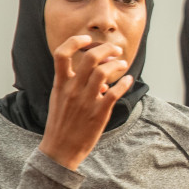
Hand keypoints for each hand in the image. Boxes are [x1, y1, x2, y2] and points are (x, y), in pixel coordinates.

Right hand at [38, 34, 132, 169]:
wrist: (60, 150)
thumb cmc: (62, 124)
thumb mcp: (61, 101)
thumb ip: (75, 86)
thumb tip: (102, 81)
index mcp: (60, 84)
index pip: (61, 54)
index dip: (75, 41)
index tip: (88, 39)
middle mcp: (72, 89)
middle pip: (90, 58)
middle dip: (106, 48)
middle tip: (116, 50)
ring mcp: (85, 101)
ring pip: (103, 72)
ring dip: (117, 64)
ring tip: (123, 64)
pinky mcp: (98, 113)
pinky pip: (114, 93)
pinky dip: (124, 83)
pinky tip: (128, 81)